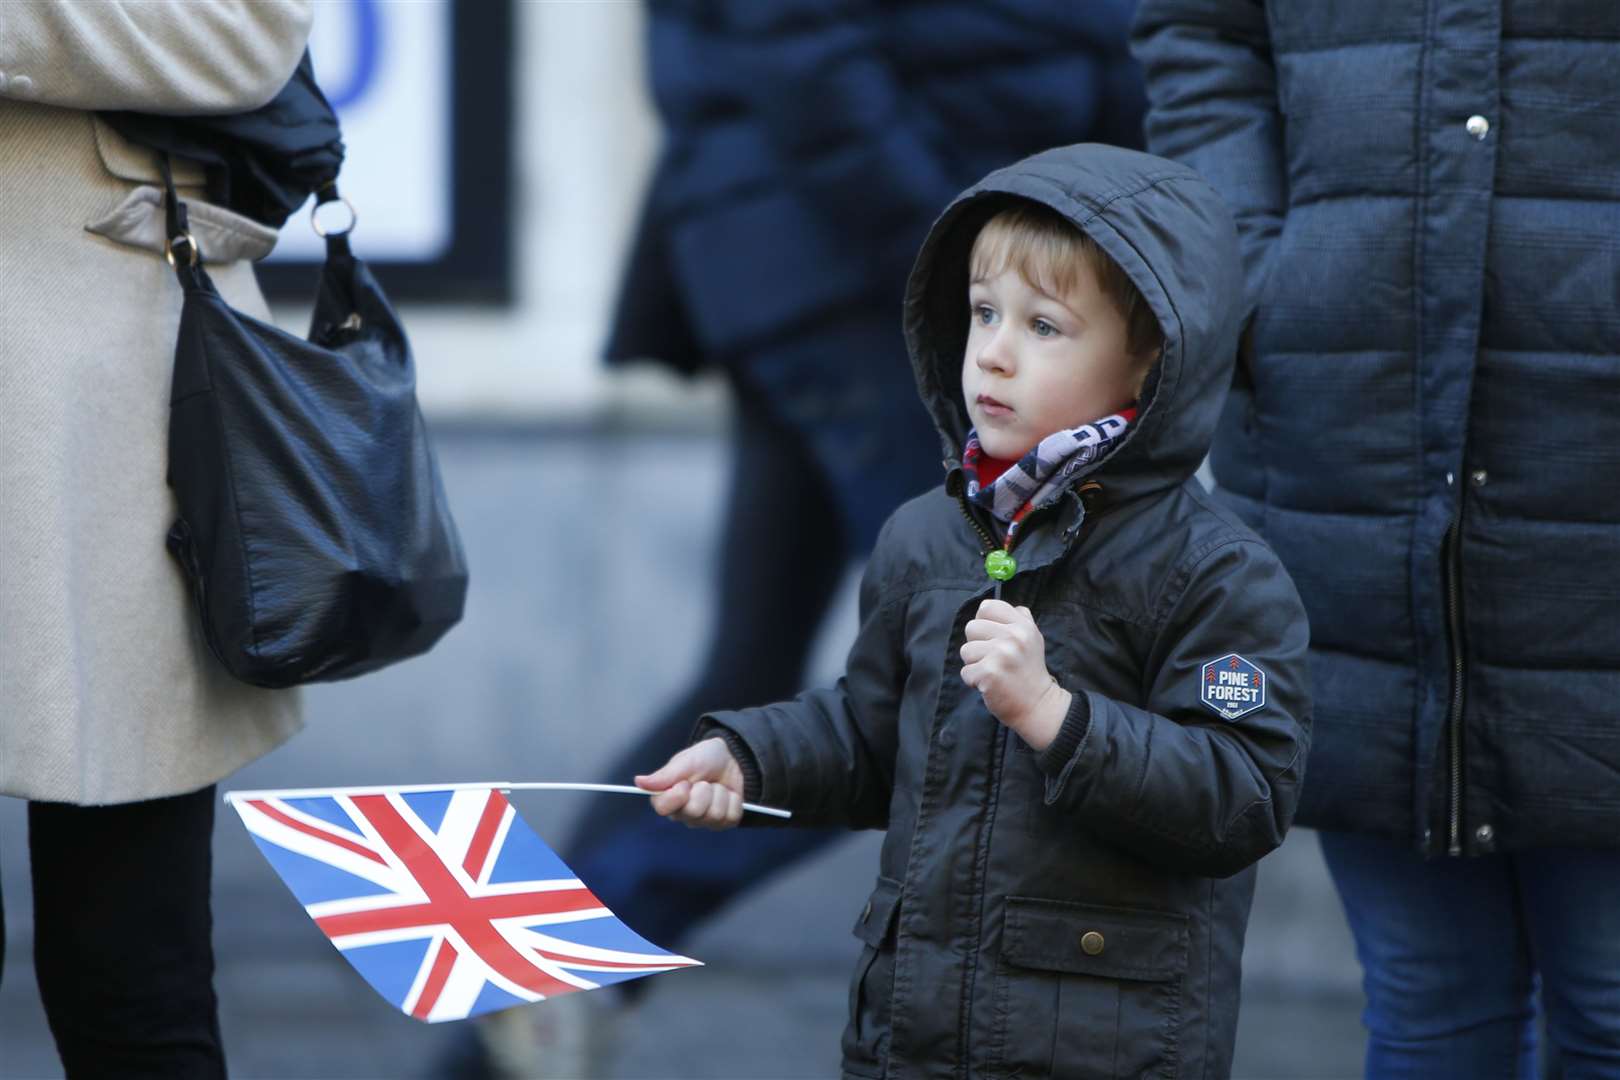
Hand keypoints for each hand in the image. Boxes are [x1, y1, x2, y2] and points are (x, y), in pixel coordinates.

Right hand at [634, 738, 746, 829]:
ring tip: (716, 785)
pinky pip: (730, 817)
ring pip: (713, 815)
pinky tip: (728, 794)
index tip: (685, 783)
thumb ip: (665, 775)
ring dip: (719, 794)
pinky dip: (733, 800)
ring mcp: (704, 821)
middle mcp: (683, 813)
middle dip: (703, 791)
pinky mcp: (723, 823)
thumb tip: (639, 782)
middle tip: (704, 781)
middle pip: (692, 812)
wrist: (732, 758)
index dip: (676, 795)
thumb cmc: (705, 758)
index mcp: (668, 797)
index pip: (663, 808)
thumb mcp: (685, 761)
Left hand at [960, 599, 1070, 751]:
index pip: (987, 607)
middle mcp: (1013, 636)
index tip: (991, 638)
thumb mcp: (1032, 639)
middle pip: (971, 627)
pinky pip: (965, 672)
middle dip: (977, 645)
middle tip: (994, 659)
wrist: (1038, 705)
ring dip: (974, 664)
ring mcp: (1001, 654)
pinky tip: (990, 685)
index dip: (983, 622)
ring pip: (965, 650)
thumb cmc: (1029, 672)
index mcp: (1022, 625)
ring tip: (993, 672)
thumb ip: (1018, 619)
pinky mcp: (989, 673)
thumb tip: (991, 607)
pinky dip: (973, 681)